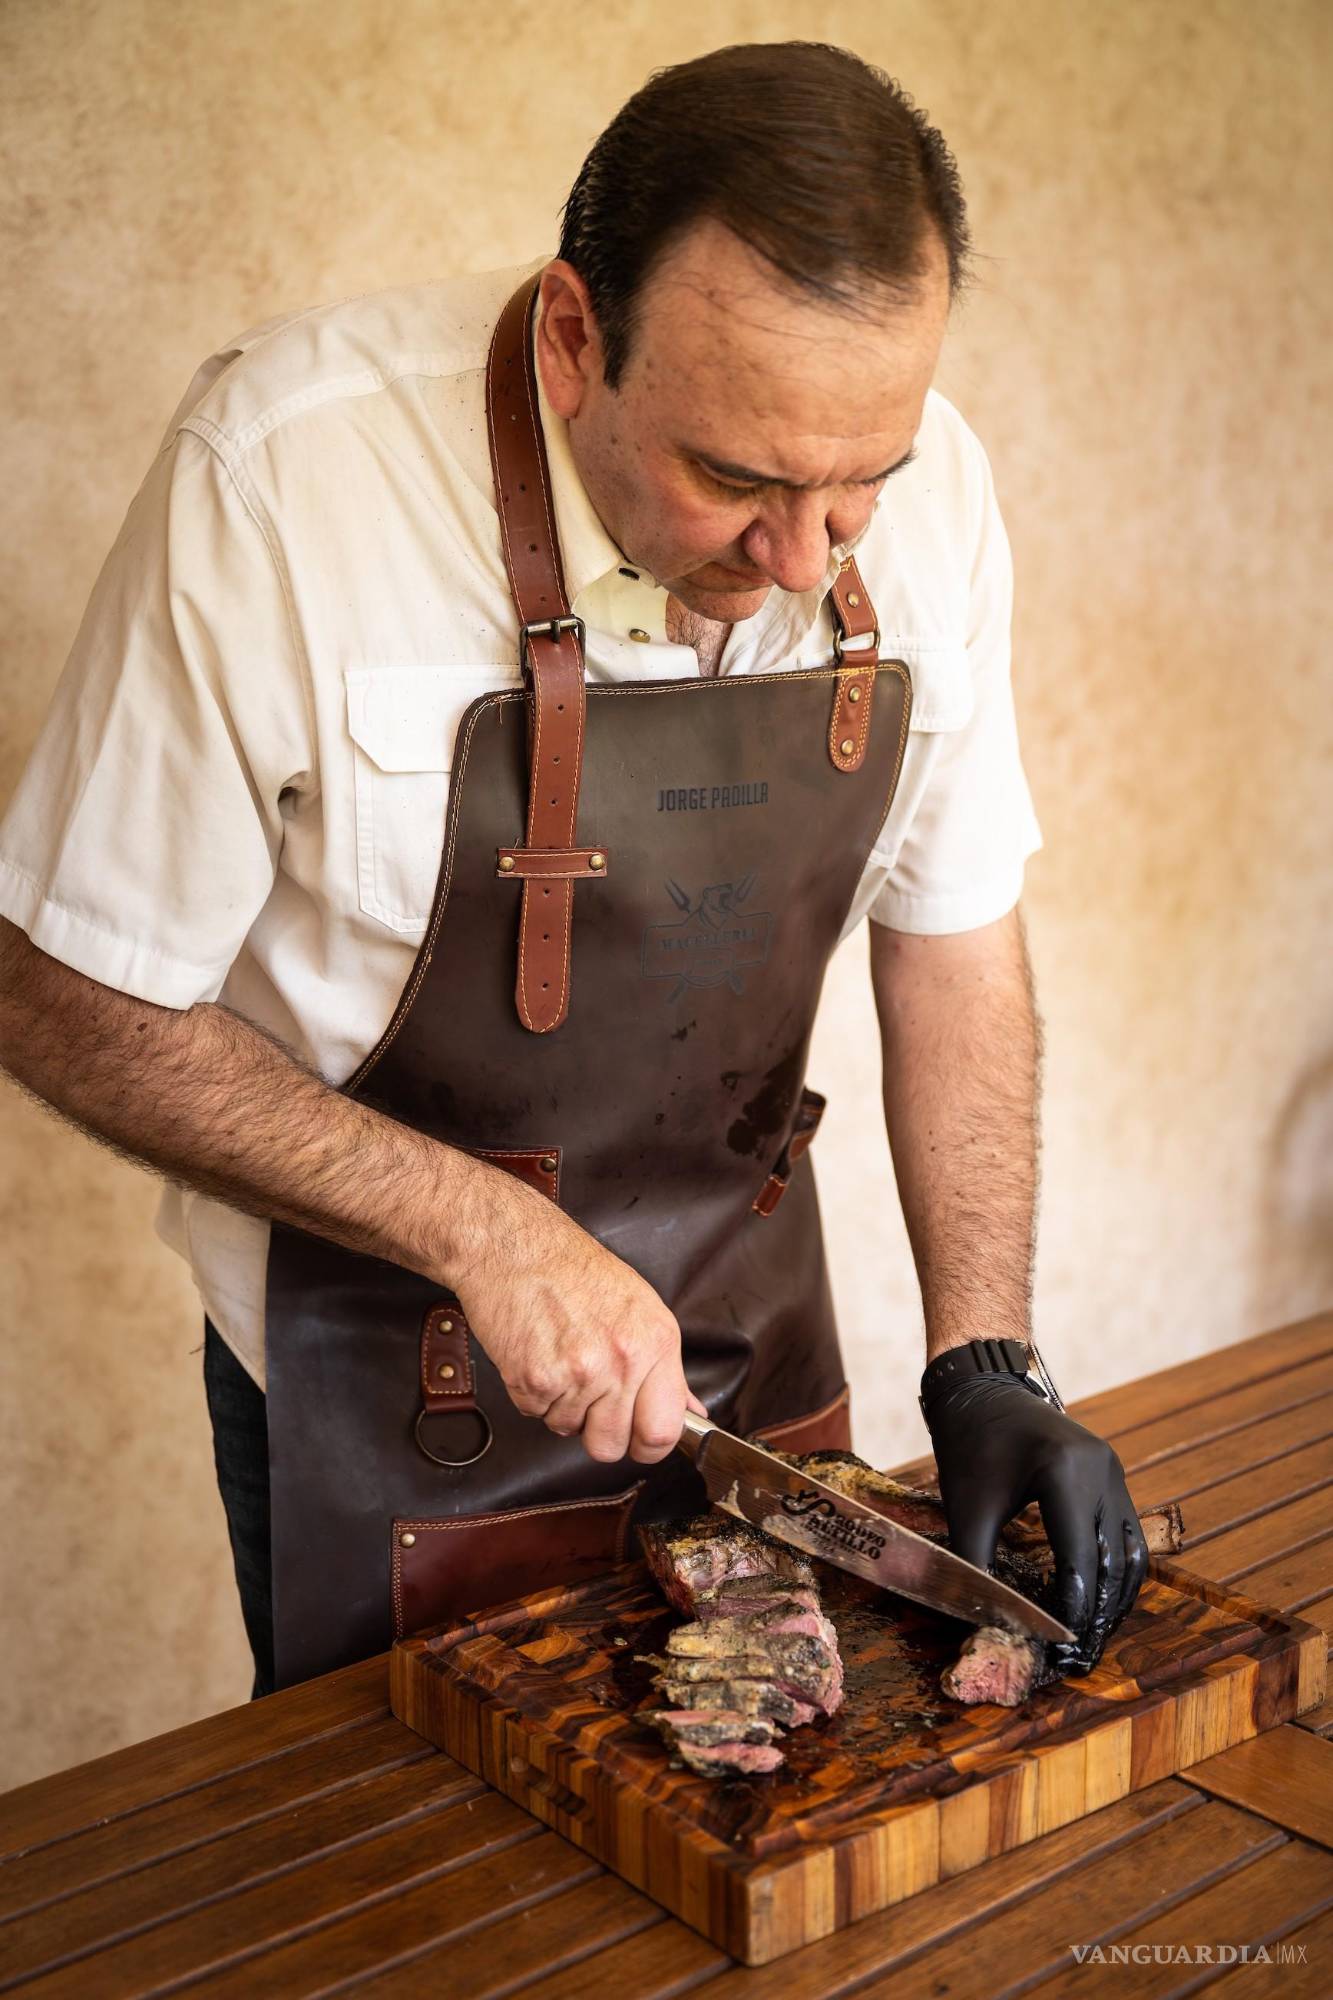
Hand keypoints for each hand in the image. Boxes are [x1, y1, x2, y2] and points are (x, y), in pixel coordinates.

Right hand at [449, 1172, 703, 1464]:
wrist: (514, 1245)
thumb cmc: (574, 1270)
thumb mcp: (640, 1307)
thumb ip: (666, 1368)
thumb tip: (691, 1413)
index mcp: (655, 1342)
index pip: (664, 1432)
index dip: (648, 1444)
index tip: (638, 1437)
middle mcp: (621, 1360)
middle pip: (611, 1447)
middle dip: (598, 1431)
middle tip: (589, 1395)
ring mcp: (577, 1373)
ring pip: (568, 1430)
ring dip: (561, 1405)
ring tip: (559, 1356)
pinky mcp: (534, 1380)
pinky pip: (536, 1414)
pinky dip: (533, 1393)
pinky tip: (538, 1354)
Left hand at [923, 1371, 1148, 1667]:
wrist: (980, 1391)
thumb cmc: (968, 1446)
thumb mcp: (966, 1508)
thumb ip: (977, 1566)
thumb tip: (987, 1624)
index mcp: (1065, 1472)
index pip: (1079, 1559)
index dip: (1072, 1609)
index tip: (1060, 1649)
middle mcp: (1101, 1470)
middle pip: (1112, 1561)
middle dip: (1098, 1614)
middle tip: (1080, 1656)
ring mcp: (1113, 1470)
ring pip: (1130, 1552)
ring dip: (1115, 1598)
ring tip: (1093, 1637)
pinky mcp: (1112, 1475)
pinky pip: (1127, 1534)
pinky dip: (1116, 1572)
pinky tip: (1099, 1602)